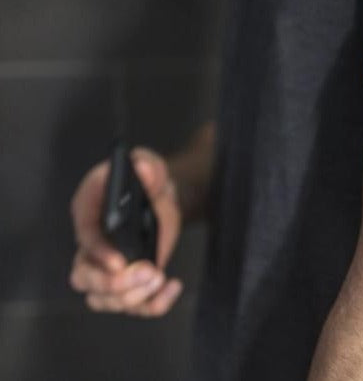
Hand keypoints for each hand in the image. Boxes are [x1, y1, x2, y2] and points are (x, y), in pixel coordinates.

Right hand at [69, 147, 182, 316]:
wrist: (162, 196)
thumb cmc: (148, 179)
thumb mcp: (150, 165)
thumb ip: (147, 164)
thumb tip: (144, 167)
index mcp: (89, 211)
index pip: (84, 237)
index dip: (98, 253)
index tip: (120, 262)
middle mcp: (91, 244)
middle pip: (83, 277)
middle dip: (113, 284)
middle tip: (147, 272)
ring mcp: (107, 267)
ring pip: (102, 299)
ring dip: (131, 297)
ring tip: (159, 277)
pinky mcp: (129, 281)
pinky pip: (132, 306)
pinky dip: (152, 305)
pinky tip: (171, 287)